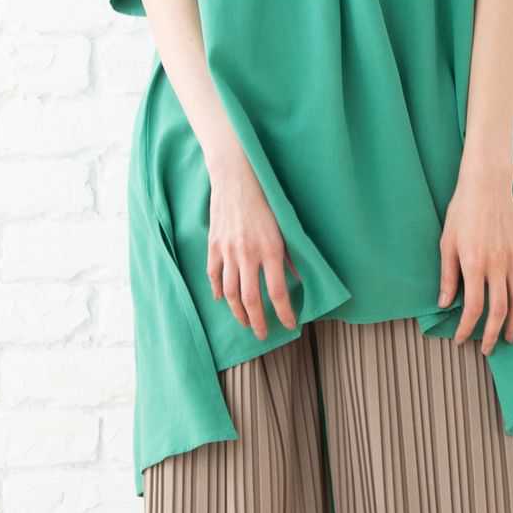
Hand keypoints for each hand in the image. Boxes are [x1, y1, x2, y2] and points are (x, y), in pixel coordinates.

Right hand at [206, 155, 298, 338]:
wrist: (236, 178)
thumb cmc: (265, 200)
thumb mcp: (285, 227)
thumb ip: (291, 255)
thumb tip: (299, 278)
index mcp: (270, 250)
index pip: (278, 292)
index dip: (284, 313)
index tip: (289, 325)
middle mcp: (248, 255)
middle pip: (251, 299)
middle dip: (258, 321)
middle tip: (263, 334)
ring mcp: (228, 251)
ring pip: (230, 293)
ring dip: (238, 312)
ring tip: (245, 322)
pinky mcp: (213, 246)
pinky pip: (213, 276)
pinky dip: (218, 291)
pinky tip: (223, 299)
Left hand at [437, 167, 512, 354]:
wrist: (486, 186)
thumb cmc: (461, 212)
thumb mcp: (446, 243)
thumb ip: (448, 276)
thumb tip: (445, 303)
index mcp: (475, 265)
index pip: (474, 308)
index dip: (467, 328)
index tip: (460, 341)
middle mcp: (497, 266)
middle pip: (500, 310)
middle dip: (493, 334)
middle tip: (488, 350)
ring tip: (509, 336)